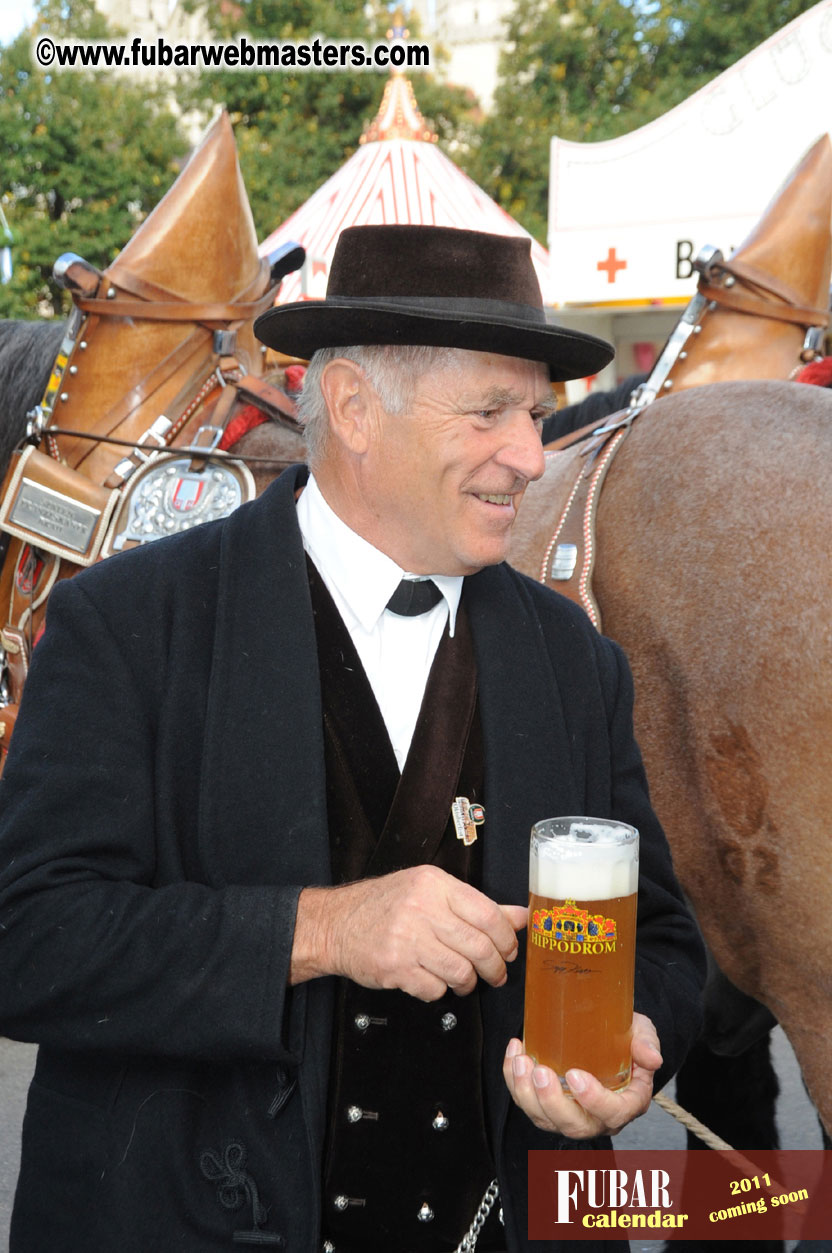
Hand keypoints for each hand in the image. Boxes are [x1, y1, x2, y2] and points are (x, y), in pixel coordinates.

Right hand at [291, 864, 526, 1000]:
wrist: (337, 924)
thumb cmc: (386, 906)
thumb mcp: (431, 892)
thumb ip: (476, 905)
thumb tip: (520, 917)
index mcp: (434, 884)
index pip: (487, 913)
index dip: (506, 937)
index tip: (509, 949)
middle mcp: (421, 908)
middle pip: (478, 946)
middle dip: (494, 967)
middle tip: (495, 973)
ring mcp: (407, 939)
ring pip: (461, 971)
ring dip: (468, 982)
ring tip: (464, 979)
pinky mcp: (395, 967)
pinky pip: (435, 988)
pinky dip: (440, 990)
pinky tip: (433, 980)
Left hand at [502, 1011, 661, 1138]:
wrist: (608, 1039)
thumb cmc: (627, 1040)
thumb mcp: (642, 1034)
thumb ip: (646, 1043)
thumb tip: (652, 1057)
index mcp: (626, 1103)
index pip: (613, 1113)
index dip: (593, 1100)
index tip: (574, 1075)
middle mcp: (597, 1118)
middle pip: (574, 1125)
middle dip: (551, 1101)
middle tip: (539, 1071)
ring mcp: (570, 1114)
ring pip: (545, 1119)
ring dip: (526, 1094)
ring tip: (521, 1061)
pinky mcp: (547, 1106)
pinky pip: (527, 1104)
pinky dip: (514, 1081)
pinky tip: (514, 1053)